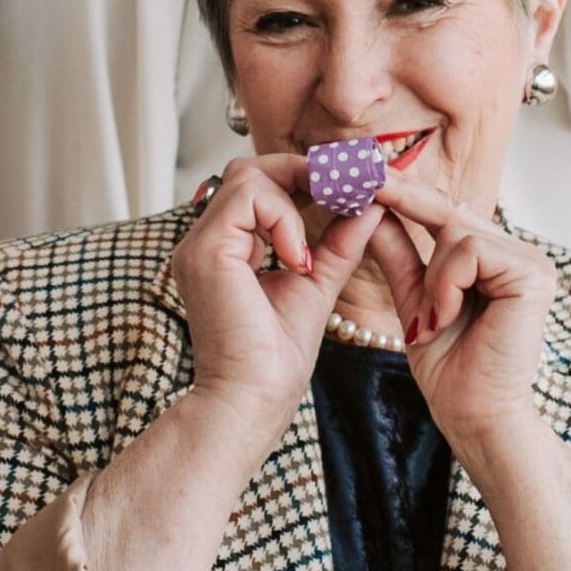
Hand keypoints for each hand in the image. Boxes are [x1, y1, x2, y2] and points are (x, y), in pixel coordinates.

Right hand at [173, 156, 381, 452]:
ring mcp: (200, 245)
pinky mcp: (206, 252)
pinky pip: (248, 199)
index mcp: (226, 250)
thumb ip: (340, 242)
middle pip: (250, 170)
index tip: (348, 189)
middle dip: (303, 174)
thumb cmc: (276, 359)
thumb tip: (370, 203)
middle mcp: (206, 242)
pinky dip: (285, 219)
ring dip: (296, 195)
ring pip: (248, 176)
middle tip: (345, 194)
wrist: (253, 400)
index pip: (260, 187)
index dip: (304, 179)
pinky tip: (300, 260)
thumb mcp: (318, 284)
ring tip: (320, 236)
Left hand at [364, 167, 555, 459]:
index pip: (446, 211)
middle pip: (449, 211)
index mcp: (495, 258)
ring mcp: (531, 261)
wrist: (473, 415)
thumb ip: (398, 254)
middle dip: (408, 217)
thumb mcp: (415, 300)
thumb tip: (370, 208)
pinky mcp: (534, 274)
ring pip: (456, 230)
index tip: (362, 173)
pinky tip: (448, 318)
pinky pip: (471, 250)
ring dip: (432, 280)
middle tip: (379, 224)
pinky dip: (447, 284)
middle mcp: (518, 252)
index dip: (405, 192)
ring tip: (436, 322)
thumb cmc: (449, 369)